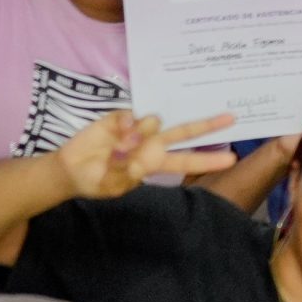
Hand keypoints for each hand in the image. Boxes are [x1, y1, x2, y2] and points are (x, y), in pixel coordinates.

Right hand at [55, 110, 235, 199]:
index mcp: (155, 163)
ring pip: (154, 122)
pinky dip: (124, 125)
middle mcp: (152, 143)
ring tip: (121, 147)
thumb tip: (131, 145)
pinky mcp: (119, 118)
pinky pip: (129, 116)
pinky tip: (116, 132)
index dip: (208, 160)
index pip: (186, 161)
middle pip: (185, 132)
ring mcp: (137, 129)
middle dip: (208, 125)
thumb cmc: (97, 180)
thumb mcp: (112, 185)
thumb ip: (124, 168)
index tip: (232, 158)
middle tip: (232, 117)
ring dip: (141, 134)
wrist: (69, 170)